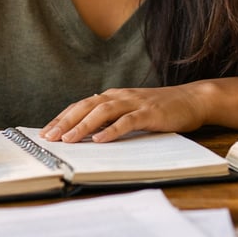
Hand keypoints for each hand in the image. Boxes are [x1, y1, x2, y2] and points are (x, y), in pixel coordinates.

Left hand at [39, 85, 209, 143]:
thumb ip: (111, 118)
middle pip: (86, 106)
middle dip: (65, 122)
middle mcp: (120, 96)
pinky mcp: (149, 113)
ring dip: (83, 126)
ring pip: (102, 112)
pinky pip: (127, 121)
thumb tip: (87, 132)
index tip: (45, 132)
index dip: (62, 118)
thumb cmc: (160, 109)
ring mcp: (134, 103)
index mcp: (113, 96)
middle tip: (48, 138)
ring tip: (68, 140)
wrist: (192, 100)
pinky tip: (100, 140)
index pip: (81, 105)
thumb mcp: (131, 111)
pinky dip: (112, 130)